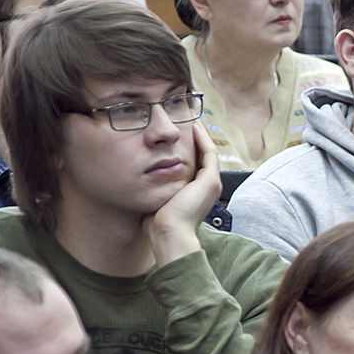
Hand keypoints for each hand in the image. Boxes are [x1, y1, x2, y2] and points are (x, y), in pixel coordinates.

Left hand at [145, 121, 220, 265]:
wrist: (168, 233)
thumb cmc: (157, 221)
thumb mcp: (157, 198)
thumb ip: (155, 187)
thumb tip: (140, 178)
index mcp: (198, 192)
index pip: (197, 164)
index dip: (190, 148)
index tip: (179, 135)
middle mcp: (208, 187)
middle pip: (205, 156)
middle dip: (197, 138)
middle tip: (189, 122)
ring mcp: (212, 183)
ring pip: (209, 151)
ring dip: (202, 134)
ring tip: (193, 120)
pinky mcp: (210, 180)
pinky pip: (209, 152)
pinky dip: (203, 138)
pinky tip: (194, 127)